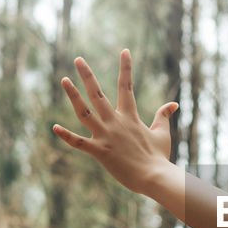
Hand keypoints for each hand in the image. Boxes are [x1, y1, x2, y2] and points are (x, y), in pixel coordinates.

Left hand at [52, 49, 178, 194]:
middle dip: (88, 75)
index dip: (126, 68)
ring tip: (64, 80)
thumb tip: (173, 104)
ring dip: (73, 96)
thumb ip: (163, 116)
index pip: (127, 87)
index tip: (124, 51)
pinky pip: (79, 143)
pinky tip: (54, 127)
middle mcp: (116, 122)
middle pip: (98, 94)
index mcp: (130, 117)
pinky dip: (67, 136)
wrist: (155, 177)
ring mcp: (106, 136)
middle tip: (78, 59)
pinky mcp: (100, 151)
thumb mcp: (162, 133)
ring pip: (85, 112)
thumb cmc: (159, 157)